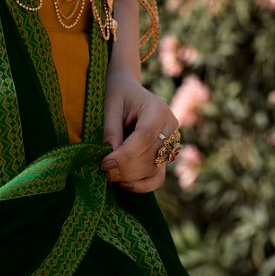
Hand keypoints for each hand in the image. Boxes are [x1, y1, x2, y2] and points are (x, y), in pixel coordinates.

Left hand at [100, 71, 178, 193]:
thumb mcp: (110, 106)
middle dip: (126, 168)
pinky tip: (124, 184)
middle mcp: (170, 126)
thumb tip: (111, 160)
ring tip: (110, 175)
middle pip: (151, 156)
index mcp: (158, 109)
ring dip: (131, 177)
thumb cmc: (118, 95)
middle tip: (103, 171)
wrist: (128, 90)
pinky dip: (143, 185)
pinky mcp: (166, 155)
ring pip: (155, 169)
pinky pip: (158, 176)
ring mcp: (171, 142)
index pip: (146, 137)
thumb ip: (111, 131)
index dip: (125, 155)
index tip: (104, 163)